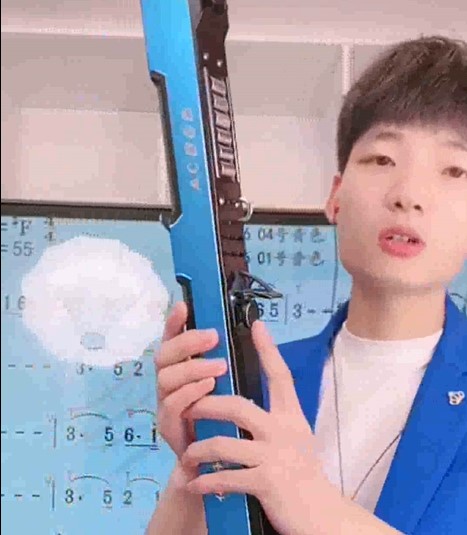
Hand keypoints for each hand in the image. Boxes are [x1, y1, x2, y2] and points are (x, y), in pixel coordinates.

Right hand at [155, 302, 227, 458]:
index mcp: (181, 368)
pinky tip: (208, 387)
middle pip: (164, 355)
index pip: (172, 340)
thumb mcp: (229, 386)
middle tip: (213, 336)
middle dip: (187, 342)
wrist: (214, 467)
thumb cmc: (224, 420)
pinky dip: (190, 392)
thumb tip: (251, 329)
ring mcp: (165, 404)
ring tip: (220, 366)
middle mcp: (168, 383)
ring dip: (193, 368)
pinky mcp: (167, 426)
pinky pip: (171, 404)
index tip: (184, 305)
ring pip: (166, 377)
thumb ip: (227, 362)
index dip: (174, 322)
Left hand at [180, 320, 336, 534]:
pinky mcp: (265, 482)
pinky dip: (205, 481)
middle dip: (207, 405)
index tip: (257, 325)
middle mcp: (284, 430)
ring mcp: (274, 456)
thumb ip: (277, 418)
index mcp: (291, 416)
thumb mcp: (296, 437)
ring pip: (223, 443)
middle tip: (188, 407)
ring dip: (199, 449)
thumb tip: (245, 403)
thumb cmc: (303, 473)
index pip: (280, 376)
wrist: (320, 515)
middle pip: (237, 406)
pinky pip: (225, 476)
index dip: (268, 350)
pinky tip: (194, 484)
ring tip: (187, 455)